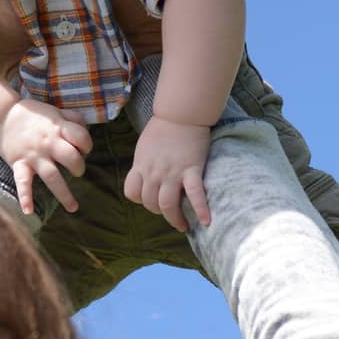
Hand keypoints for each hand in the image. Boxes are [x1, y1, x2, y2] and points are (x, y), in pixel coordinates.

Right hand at [0, 98, 92, 215]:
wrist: (2, 116)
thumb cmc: (33, 115)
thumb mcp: (55, 111)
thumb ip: (72, 119)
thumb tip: (87, 131)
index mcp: (58, 127)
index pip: (81, 137)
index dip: (87, 144)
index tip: (84, 149)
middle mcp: (48, 142)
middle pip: (71, 158)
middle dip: (79, 167)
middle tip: (77, 171)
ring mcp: (33, 155)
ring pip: (52, 176)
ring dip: (63, 193)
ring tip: (73, 207)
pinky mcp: (19, 164)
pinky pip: (22, 182)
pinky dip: (24, 197)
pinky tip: (28, 211)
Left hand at [124, 115, 211, 231]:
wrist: (181, 113)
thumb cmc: (163, 127)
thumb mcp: (144, 146)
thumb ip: (144, 163)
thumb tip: (145, 177)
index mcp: (141, 165)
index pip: (132, 193)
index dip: (140, 200)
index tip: (150, 200)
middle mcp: (154, 172)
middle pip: (150, 203)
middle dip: (158, 212)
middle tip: (169, 213)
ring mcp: (172, 172)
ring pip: (168, 205)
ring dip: (175, 219)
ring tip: (183, 225)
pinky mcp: (191, 169)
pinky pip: (195, 194)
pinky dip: (200, 209)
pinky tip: (206, 221)